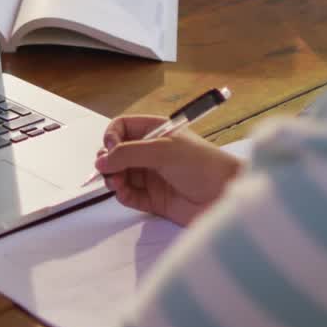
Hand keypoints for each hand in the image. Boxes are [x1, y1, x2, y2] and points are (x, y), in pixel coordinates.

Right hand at [93, 115, 244, 226]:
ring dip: (113, 179)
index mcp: (156, 132)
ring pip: (119, 175)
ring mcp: (152, 175)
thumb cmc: (205, 166)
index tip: (110, 149)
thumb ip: (129, 154)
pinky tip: (124, 193)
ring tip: (117, 183)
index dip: (111, 137)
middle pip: (116, 153)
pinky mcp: (154, 198)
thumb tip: (102, 160)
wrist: (225, 196)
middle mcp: (151, 152)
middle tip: (109, 170)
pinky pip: (128, 195)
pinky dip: (122, 195)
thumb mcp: (164, 151)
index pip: (122, 128)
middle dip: (108, 161)